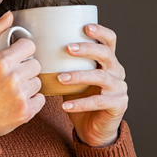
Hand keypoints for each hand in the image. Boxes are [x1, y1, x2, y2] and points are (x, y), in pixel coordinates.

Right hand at [0, 11, 44, 139]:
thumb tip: (10, 15)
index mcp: (1, 62)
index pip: (29, 46)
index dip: (21, 51)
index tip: (13, 59)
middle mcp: (13, 78)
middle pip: (36, 64)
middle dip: (25, 69)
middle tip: (10, 77)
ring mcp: (21, 96)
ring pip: (39, 81)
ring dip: (28, 85)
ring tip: (11, 91)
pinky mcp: (26, 112)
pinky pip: (41, 99)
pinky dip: (32, 101)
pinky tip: (16, 102)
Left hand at [59, 23, 127, 146]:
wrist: (93, 129)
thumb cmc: (80, 98)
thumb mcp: (72, 77)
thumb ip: (63, 64)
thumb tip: (36, 49)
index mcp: (108, 61)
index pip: (110, 40)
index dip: (100, 31)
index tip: (85, 27)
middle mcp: (117, 72)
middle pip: (107, 54)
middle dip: (87, 49)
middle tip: (67, 48)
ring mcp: (119, 88)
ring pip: (101, 77)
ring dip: (79, 76)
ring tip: (60, 78)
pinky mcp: (118, 105)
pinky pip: (99, 102)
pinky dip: (81, 103)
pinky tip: (65, 105)